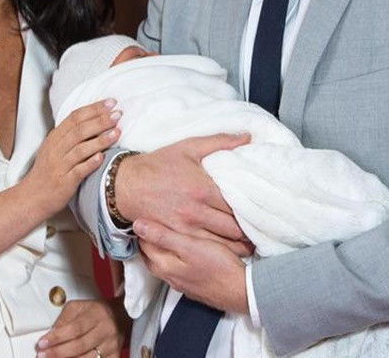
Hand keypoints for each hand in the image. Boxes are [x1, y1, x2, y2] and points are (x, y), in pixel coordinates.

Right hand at [24, 100, 120, 212]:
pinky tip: (102, 157)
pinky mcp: (64, 182)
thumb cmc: (47, 172)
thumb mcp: (54, 149)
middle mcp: (56, 149)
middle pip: (79, 130)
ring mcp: (59, 166)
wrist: (31, 197)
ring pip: (80, 149)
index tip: (111, 102)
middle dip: (100, 120)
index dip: (93, 108)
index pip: (75, 117)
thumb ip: (70, 135)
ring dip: (100, 140)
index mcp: (54, 138)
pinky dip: (91, 163)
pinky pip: (78, 170)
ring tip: (117, 132)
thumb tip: (95, 121)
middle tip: (118, 114)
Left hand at [36, 298, 123, 357]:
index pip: (75, 328)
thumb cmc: (96, 311)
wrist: (121, 316)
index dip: (57, 337)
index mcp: (97, 313)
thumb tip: (50, 335)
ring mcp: (112, 345)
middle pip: (80, 345)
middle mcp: (107, 329)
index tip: (42, 343)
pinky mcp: (115, 355)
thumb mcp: (78, 307)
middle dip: (58, 352)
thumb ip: (64, 319)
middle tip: (42, 355)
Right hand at [116, 134, 252, 255]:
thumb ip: (220, 142)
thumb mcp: (188, 147)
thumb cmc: (157, 165)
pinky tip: (227, 252)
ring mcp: (185, 227)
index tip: (263, 213)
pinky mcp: (175, 237)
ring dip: (238, 246)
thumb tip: (246, 136)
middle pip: (234, 229)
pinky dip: (218, 252)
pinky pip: (202, 249)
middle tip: (260, 232)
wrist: (125, 184)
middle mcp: (196, 211)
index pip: (238, 205)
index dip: (254, 211)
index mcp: (203, 189)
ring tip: (250, 246)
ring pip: (221, 244)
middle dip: (249, 232)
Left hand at [135, 218, 248, 314]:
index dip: (144, 228)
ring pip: (165, 262)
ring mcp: (182, 283)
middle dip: (150, 239)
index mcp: (164, 266)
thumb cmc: (218, 266)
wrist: (243, 291)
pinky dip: (176, 256)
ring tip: (167, 232)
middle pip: (152, 255)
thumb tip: (138, 225)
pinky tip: (185, 250)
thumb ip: (163, 236)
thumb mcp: (189, 246)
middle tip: (153, 220)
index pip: (144, 244)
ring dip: (163, 248)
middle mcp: (169, 277)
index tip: (145, 214)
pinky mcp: (194, 285)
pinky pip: (178, 268)